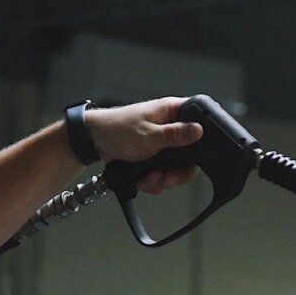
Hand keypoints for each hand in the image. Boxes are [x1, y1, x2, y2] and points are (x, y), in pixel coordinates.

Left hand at [85, 96, 201, 194]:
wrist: (95, 141)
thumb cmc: (118, 129)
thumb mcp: (149, 135)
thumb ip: (175, 135)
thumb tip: (199, 130)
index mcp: (173, 112)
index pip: (200, 126)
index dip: (200, 145)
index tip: (190, 160)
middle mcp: (171, 126)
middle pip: (190, 155)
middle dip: (177, 173)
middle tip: (166, 178)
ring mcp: (163, 143)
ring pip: (176, 168)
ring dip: (163, 179)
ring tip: (150, 180)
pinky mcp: (155, 156)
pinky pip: (163, 173)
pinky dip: (154, 181)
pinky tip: (144, 180)